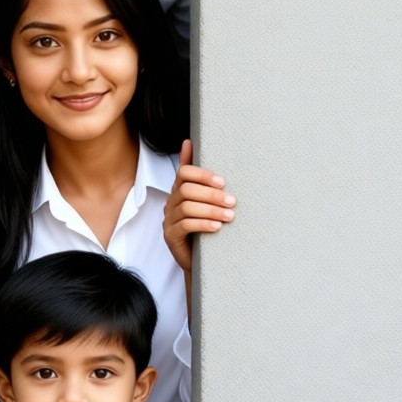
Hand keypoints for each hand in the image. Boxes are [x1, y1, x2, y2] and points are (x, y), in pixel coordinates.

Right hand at [163, 139, 236, 273]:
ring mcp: (169, 219)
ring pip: (187, 207)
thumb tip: (190, 142)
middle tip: (232, 201)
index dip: (202, 174)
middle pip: (187, 190)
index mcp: (180, 190)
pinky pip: (185, 225)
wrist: (201, 259)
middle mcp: (171, 202)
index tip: (222, 181)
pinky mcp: (171, 235)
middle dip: (212, 194)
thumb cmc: (205, 225)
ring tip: (230, 216)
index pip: (184, 173)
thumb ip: (202, 177)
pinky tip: (217, 227)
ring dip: (211, 210)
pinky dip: (203, 224)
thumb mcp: (207, 200)